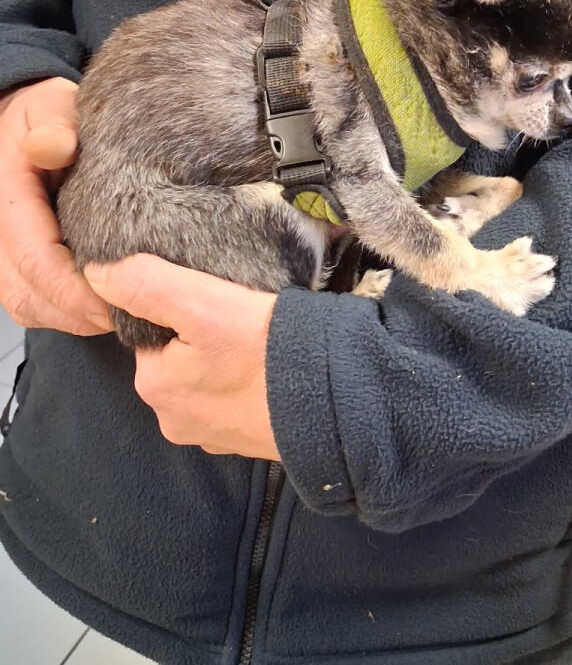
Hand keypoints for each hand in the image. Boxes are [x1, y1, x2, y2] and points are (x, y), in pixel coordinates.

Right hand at [0, 77, 111, 334]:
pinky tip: (102, 307)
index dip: (75, 287)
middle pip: (28, 293)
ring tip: (121, 314)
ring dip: (72, 318)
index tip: (118, 297)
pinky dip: (64, 313)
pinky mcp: (14, 263)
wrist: (27, 122)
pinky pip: (31, 303)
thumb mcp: (50, 105)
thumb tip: (54, 145)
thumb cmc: (44, 115)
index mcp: (6, 197)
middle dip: (79, 312)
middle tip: (132, 315)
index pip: (35, 258)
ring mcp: (2, 251)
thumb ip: (53, 124)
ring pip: (28, 305)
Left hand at [84, 256, 279, 458]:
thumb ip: (146, 284)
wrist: (332, 400)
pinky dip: (248, 386)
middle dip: (202, 340)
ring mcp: (213, 437)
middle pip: (178, 361)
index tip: (212, 298)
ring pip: (208, 383)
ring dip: (225, 365)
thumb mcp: (201, 302)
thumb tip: (95, 272)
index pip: (150, 336)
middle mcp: (175, 421)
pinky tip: (269, 371)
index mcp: (155, 386)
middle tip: (240, 317)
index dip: (177, 311)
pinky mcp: (247, 443)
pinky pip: (236, 403)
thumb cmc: (264, 349)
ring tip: (258, 342)